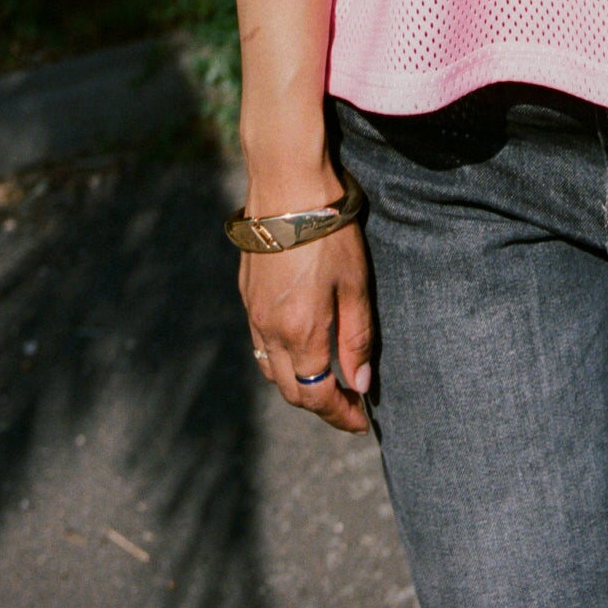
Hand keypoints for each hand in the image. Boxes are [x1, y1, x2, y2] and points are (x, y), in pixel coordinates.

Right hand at [241, 222, 374, 432]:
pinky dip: (281, 358)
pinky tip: (301, 344)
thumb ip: (356, 338)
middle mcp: (270, 332)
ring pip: (271, 370)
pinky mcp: (246, 295)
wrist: (286, 186)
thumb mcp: (355, 285)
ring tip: (326, 378)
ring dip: (298, 384)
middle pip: (292, 392)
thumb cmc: (329, 233)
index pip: (318, 397)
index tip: (362, 421)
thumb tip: (360, 383)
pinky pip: (260, 343)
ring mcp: (253, 314)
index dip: (341, 415)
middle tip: (348, 403)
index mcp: (301, 334)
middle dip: (320, 406)